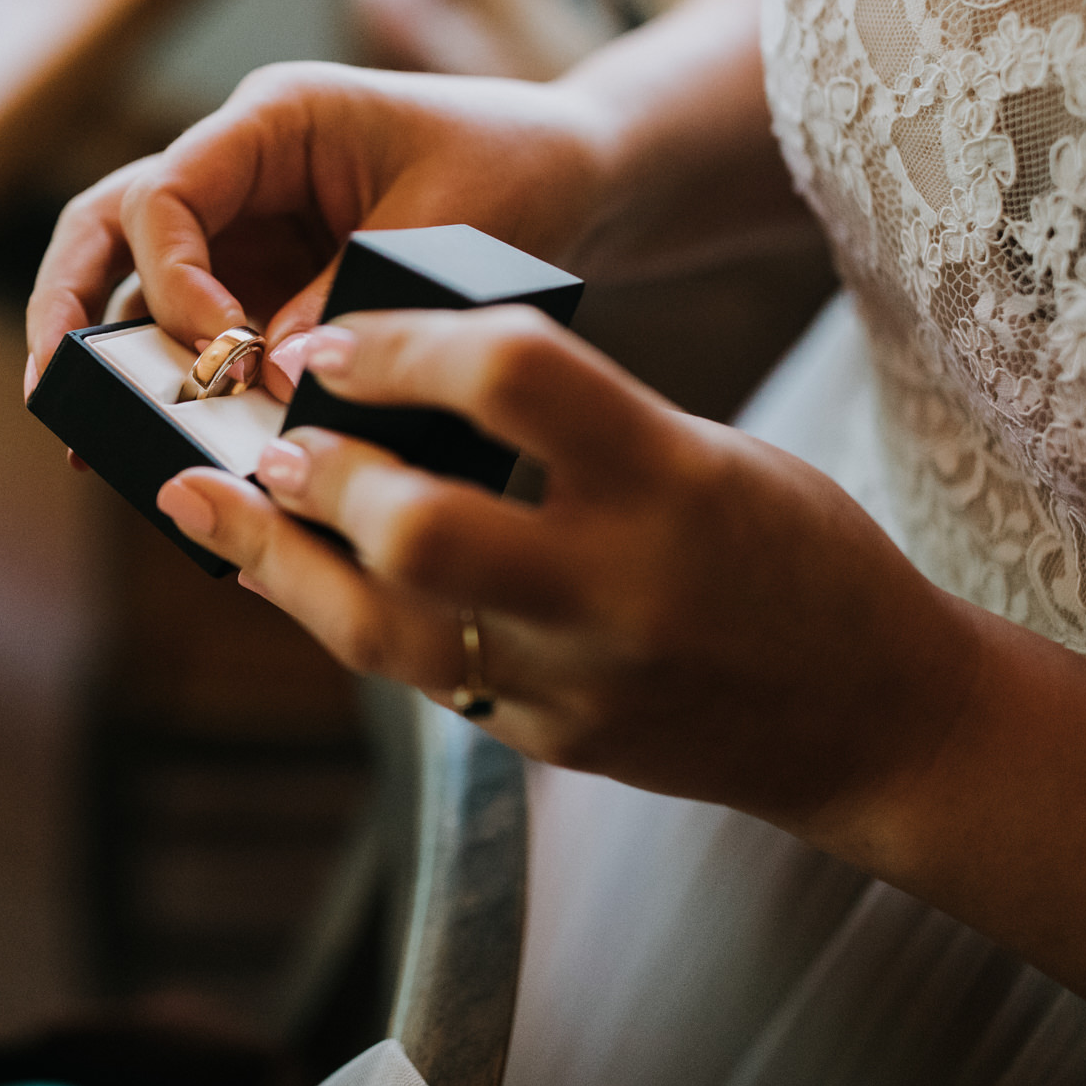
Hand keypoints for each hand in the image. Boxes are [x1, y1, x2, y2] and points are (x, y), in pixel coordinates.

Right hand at [25, 61, 615, 401]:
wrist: (569, 179)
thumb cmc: (513, 173)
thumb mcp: (442, 232)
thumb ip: (348, 302)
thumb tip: (267, 380)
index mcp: (273, 120)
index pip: (167, 193)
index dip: (176, 281)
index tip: (227, 358)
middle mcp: (238, 168)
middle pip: (109, 223)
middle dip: (70, 303)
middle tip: (51, 387)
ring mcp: (242, 228)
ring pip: (132, 278)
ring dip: (102, 351)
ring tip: (83, 435)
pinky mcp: (260, 284)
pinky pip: (190, 330)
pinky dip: (168, 382)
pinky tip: (152, 447)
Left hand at [151, 305, 984, 837]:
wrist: (876, 718)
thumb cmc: (791, 550)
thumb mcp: (704, 450)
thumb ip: (573, 424)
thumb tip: (413, 380)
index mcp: (672, 479)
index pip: (512, 375)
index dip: (399, 344)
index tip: (334, 339)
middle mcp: (616, 590)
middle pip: (419, 531)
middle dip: (321, 472)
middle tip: (271, 430)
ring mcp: (576, 684)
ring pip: (381, 635)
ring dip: (278, 560)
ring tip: (208, 504)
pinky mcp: (549, 745)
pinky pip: (414, 679)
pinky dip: (341, 615)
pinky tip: (287, 571)